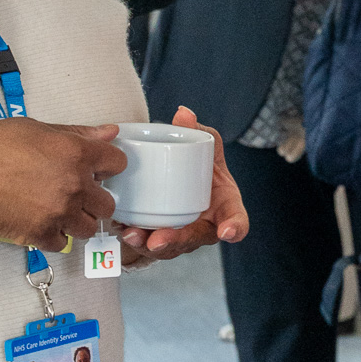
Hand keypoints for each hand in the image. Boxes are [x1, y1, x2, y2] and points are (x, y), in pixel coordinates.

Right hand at [0, 118, 125, 253]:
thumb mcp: (34, 127)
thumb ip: (76, 132)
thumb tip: (109, 132)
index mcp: (75, 153)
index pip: (118, 163)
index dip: (107, 164)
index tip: (96, 167)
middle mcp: (74, 185)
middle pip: (108, 203)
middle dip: (94, 198)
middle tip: (75, 193)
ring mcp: (60, 213)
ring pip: (89, 227)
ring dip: (77, 220)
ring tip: (57, 210)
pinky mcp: (42, 235)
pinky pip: (64, 243)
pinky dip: (55, 235)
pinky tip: (41, 221)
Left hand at [113, 106, 248, 264]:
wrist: (187, 180)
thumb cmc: (203, 168)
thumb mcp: (207, 147)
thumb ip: (199, 131)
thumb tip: (182, 113)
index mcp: (226, 206)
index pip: (237, 220)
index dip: (235, 227)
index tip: (228, 231)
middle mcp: (208, 226)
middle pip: (196, 239)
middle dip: (176, 241)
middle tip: (158, 239)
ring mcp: (186, 236)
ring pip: (170, 248)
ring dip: (149, 245)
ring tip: (133, 235)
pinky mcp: (164, 239)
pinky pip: (151, 245)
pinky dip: (136, 240)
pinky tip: (122, 231)